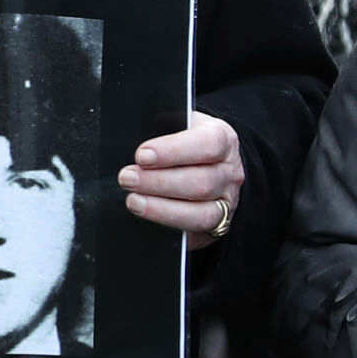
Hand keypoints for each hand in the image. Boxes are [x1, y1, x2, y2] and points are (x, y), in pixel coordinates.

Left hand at [121, 108, 243, 239]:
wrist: (203, 162)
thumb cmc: (182, 140)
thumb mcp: (177, 125)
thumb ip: (159, 129)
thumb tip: (129, 141)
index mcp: (223, 139)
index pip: (207, 143)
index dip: (173, 151)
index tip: (142, 155)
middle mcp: (229, 171)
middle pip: (201, 182)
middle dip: (159, 182)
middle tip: (127, 178)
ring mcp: (227, 200)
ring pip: (201, 212)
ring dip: (162, 208)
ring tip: (133, 201)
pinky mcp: (218, 224)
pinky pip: (196, 232)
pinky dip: (170, 226)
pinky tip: (148, 219)